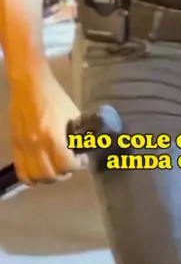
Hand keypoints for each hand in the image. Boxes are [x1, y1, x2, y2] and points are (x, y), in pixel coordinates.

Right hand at [9, 66, 85, 184]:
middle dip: (64, 173)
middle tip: (70, 165)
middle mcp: (37, 145)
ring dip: (48, 178)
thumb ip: (77, 132)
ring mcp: (24, 146)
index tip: (82, 160)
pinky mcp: (15, 145)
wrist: (30, 85)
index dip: (77, 165)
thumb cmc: (54, 96)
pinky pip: (21, 170)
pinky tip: (39, 175)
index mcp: (53, 136)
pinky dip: (30, 178)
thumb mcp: (72, 113)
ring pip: (35, 176)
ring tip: (56, 170)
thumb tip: (83, 147)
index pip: (66, 164)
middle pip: (51, 175)